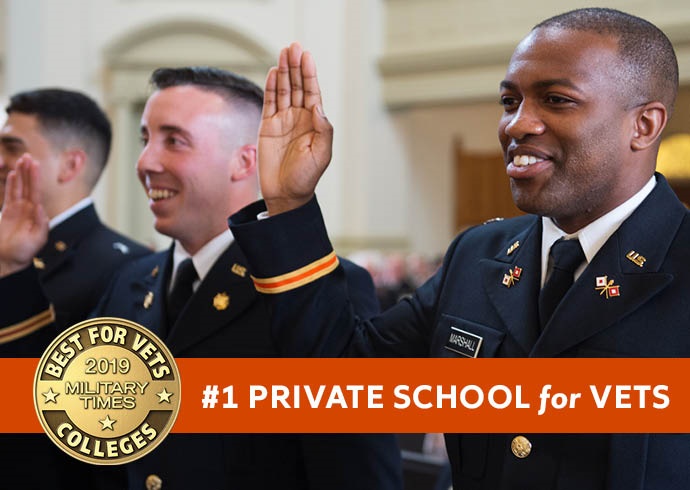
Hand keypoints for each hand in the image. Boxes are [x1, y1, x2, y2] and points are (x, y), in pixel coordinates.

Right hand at [0, 154, 48, 276]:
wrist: (8, 260)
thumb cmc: (24, 252)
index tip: (35, 164)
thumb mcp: (37, 239)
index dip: (35, 178)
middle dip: (28, 171)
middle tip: (28, 156)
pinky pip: (9, 195)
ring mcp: (17, 209)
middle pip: (29, 186)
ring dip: (20, 174)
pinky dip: (11, 185)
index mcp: (37, 214)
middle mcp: (28, 209)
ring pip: (19, 188)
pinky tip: (12, 175)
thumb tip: (40, 207)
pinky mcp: (6, 212)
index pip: (37, 192)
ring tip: (21, 160)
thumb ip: (41, 224)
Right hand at [258, 42, 332, 214]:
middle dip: (296, 66)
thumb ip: (323, 130)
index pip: (312, 92)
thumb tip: (317, 107)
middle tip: (293, 46)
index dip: (310, 74)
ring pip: (284, 90)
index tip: (307, 56)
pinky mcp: (268, 127)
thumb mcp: (322, 155)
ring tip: (283, 52)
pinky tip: (274, 72)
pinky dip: (271, 87)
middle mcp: (299, 117)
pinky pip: (270, 102)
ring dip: (284, 72)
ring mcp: (283, 121)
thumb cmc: (307, 177)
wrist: (286, 194)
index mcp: (314, 123)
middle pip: (298, 86)